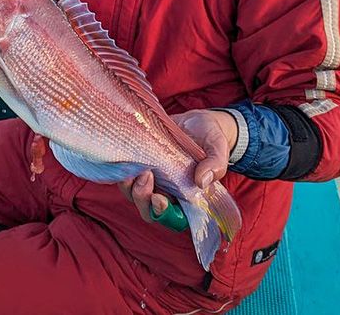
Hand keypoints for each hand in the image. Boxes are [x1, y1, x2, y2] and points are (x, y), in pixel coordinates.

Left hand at [118, 109, 237, 222]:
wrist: (197, 122)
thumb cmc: (211, 139)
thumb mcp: (218, 149)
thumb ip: (215, 165)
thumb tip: (202, 182)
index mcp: (186, 196)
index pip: (171, 216)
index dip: (162, 213)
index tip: (159, 198)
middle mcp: (166, 191)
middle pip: (147, 208)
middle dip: (141, 197)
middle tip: (146, 176)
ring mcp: (151, 179)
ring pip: (132, 193)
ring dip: (129, 185)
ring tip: (135, 167)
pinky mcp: (139, 163)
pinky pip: (124, 174)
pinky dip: (121, 169)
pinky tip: (125, 157)